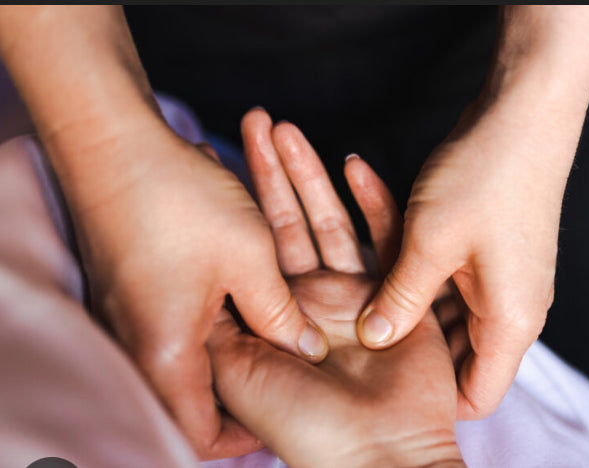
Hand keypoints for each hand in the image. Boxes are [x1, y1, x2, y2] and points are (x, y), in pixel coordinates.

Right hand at [67, 124, 327, 459]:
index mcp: (167, 355)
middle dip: (256, 366)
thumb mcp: (251, 260)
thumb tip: (306, 349)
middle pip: (207, 384)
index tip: (287, 412)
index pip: (203, 432)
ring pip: (206, 334)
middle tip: (298, 356)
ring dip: (244, 321)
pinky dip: (224, 291)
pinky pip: (190, 304)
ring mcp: (137, 311)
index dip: (245, 435)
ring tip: (282, 306)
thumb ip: (282, 315)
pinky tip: (251, 265)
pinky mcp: (139, 282)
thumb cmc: (179, 200)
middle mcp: (143, 343)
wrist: (109, 138)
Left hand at [207, 110, 463, 467]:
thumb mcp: (236, 372)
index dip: (236, 204)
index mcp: (273, 319)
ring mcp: (356, 294)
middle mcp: (313, 302)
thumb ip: (215, 323)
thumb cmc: (304, 422)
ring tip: (290, 131)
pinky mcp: (396, 292)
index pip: (251, 247)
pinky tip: (353, 164)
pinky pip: (382, 236)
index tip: (216, 158)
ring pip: (329, 221)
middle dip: (272, 174)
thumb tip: (192, 280)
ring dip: (312, 176)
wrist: (377, 452)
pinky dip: (371, 200)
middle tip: (256, 123)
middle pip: (289, 224)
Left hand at [357, 100, 577, 418]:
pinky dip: (419, 279)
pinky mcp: (494, 256)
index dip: (432, 402)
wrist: (525, 112)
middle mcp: (514, 311)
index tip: (381, 391)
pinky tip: (381, 258)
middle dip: (413, 356)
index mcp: (510, 323)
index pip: (476, 398)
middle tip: (358, 349)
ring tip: (359, 301)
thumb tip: (373, 339)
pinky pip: (450, 285)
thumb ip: (399, 299)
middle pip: (460, 360)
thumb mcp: (429, 244)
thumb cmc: (485, 176)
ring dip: (409, 310)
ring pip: (448, 320)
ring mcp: (506, 283)